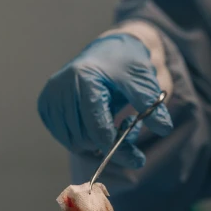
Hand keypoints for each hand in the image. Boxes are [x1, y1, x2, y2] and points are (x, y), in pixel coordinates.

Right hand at [37, 34, 172, 167]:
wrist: (108, 50)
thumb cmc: (125, 64)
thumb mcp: (142, 81)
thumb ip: (150, 105)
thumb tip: (164, 128)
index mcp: (84, 78)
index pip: (96, 126)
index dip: (117, 146)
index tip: (138, 160)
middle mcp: (61, 87)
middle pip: (84, 138)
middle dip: (110, 145)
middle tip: (130, 131)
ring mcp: (51, 96)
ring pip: (73, 142)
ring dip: (96, 143)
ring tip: (115, 124)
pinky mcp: (46, 105)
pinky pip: (65, 137)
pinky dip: (83, 140)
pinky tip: (97, 124)